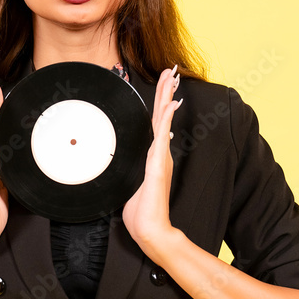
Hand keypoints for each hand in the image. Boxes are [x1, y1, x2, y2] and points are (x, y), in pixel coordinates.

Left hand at [122, 66, 183, 255]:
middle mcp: (158, 152)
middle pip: (162, 114)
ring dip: (167, 96)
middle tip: (171, 70)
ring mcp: (159, 156)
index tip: (164, 86)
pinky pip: (162, 134)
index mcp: (152, 155)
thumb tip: (126, 160)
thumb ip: (131, 170)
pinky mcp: (158, 163)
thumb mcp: (130, 184)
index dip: (160, 102)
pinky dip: (166, 117)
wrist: (149, 227)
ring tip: (172, 77)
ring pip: (163, 119)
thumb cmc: (140, 211)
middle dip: (166, 91)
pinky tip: (171, 103)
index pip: (156, 122)